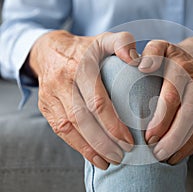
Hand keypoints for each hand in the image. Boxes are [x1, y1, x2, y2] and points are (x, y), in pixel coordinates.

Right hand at [29, 30, 139, 168]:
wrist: (50, 50)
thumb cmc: (86, 49)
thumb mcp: (105, 39)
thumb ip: (122, 43)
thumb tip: (137, 60)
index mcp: (81, 66)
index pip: (97, 101)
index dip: (113, 123)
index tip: (129, 140)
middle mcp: (63, 81)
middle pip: (82, 118)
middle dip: (103, 141)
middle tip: (122, 155)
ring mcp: (51, 95)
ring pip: (69, 128)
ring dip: (90, 148)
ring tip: (110, 161)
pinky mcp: (45, 106)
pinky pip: (60, 130)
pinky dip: (77, 146)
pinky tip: (93, 156)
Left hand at [139, 38, 192, 164]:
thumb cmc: (169, 57)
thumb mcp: (159, 47)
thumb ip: (150, 53)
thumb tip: (141, 66)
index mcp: (181, 68)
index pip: (172, 97)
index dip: (161, 119)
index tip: (148, 137)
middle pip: (188, 114)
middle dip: (172, 137)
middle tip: (155, 153)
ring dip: (183, 144)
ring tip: (166, 159)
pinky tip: (179, 155)